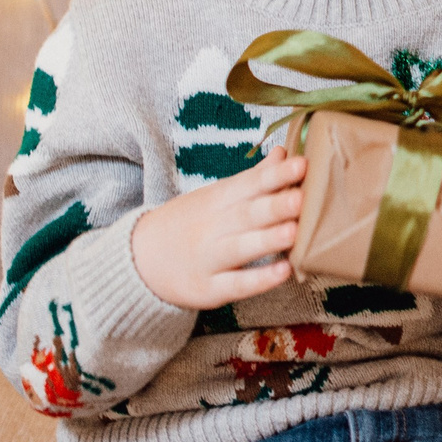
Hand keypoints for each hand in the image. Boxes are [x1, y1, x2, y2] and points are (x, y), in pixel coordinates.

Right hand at [129, 146, 308, 310]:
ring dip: (268, 240)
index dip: (275, 175)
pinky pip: (236, 285)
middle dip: (274, 206)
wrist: (140, 259)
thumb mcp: (217, 195)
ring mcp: (209, 259)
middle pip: (246, 215)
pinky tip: (284, 272)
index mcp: (218, 199)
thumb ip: (253, 178)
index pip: (249, 184)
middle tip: (301, 198)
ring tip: (294, 231)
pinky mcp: (209, 289)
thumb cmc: (192, 222)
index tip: (302, 164)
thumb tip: (283, 152)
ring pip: (241, 248)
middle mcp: (213, 227)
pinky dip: (259, 280)